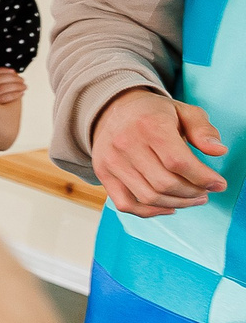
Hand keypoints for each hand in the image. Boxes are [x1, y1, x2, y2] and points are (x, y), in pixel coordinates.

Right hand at [91, 87, 227, 216]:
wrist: (115, 111)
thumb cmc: (154, 113)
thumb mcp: (184, 111)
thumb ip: (203, 130)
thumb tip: (218, 151)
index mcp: (149, 125)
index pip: (178, 162)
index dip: (202, 178)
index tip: (218, 184)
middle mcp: (126, 144)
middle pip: (164, 183)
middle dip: (192, 193)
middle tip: (205, 192)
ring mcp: (111, 162)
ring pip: (148, 197)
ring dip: (176, 203)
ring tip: (192, 199)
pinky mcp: (103, 175)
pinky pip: (126, 204)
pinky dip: (150, 212)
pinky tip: (168, 207)